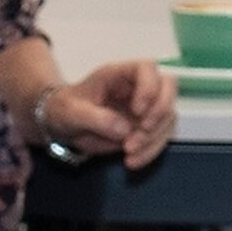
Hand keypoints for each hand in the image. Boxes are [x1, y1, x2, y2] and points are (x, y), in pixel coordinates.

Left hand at [35, 57, 177, 165]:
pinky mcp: (145, 127)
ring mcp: (145, 106)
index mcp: (118, 74)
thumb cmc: (64, 109)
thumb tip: (124, 130)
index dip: (149, 88)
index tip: (137, 112)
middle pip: (168, 87)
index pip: (147, 68)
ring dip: (154, 138)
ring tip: (128, 153)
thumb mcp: (72, 112)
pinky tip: (132, 162)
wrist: (62, 126)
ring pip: (168, 116)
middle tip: (141, 133)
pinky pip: (160, 136)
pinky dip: (151, 151)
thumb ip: (96, 118)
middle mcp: (136, 87)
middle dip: (159, 113)